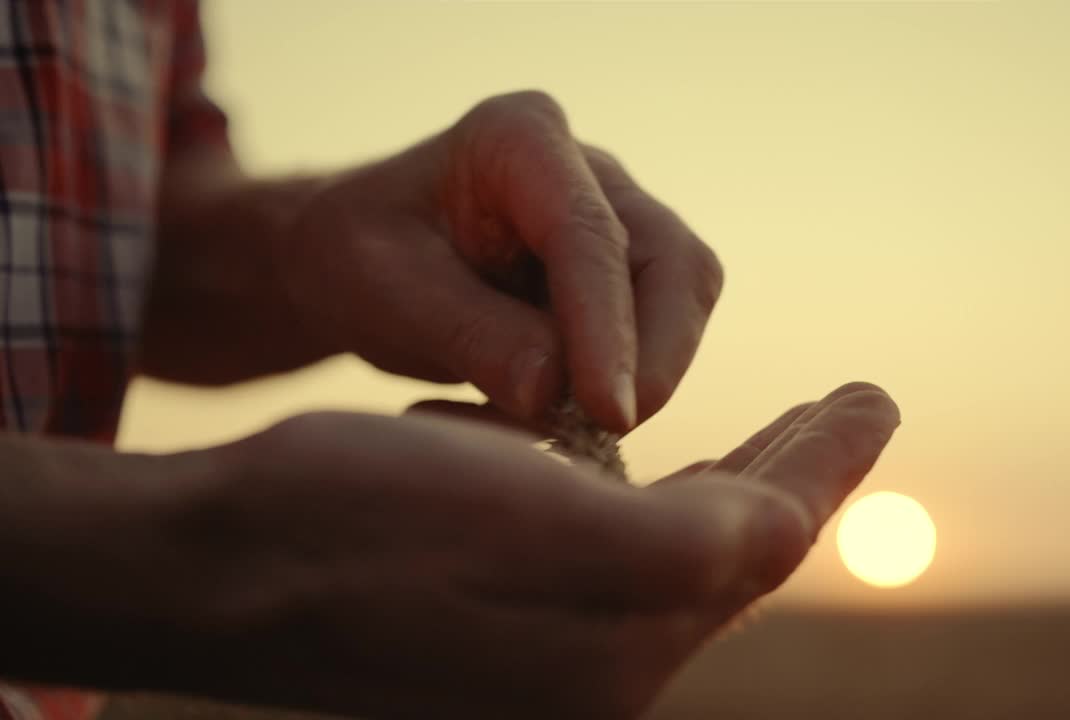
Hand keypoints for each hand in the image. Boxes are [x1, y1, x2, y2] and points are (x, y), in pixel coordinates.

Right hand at [153, 383, 897, 718]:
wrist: (217, 567)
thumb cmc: (351, 521)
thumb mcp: (528, 519)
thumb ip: (684, 541)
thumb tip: (788, 534)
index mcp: (617, 649)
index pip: (761, 541)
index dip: (828, 461)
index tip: (877, 391)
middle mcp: (597, 667)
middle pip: (731, 550)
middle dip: (798, 468)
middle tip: (855, 400)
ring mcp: (552, 650)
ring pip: (680, 547)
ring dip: (738, 476)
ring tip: (791, 425)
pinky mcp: (508, 623)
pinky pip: (616, 552)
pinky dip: (660, 497)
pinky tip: (667, 460)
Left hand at [280, 91, 722, 431]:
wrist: (358, 264)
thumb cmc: (356, 260)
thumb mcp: (382, 290)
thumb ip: (467, 331)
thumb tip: (554, 392)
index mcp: (519, 137)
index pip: (589, 234)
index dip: (607, 326)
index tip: (608, 411)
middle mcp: (589, 170)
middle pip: (672, 263)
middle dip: (653, 356)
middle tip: (603, 431)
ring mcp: (621, 221)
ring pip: (683, 301)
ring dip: (643, 377)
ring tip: (551, 424)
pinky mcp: (629, 278)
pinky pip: (661, 337)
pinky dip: (622, 387)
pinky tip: (549, 414)